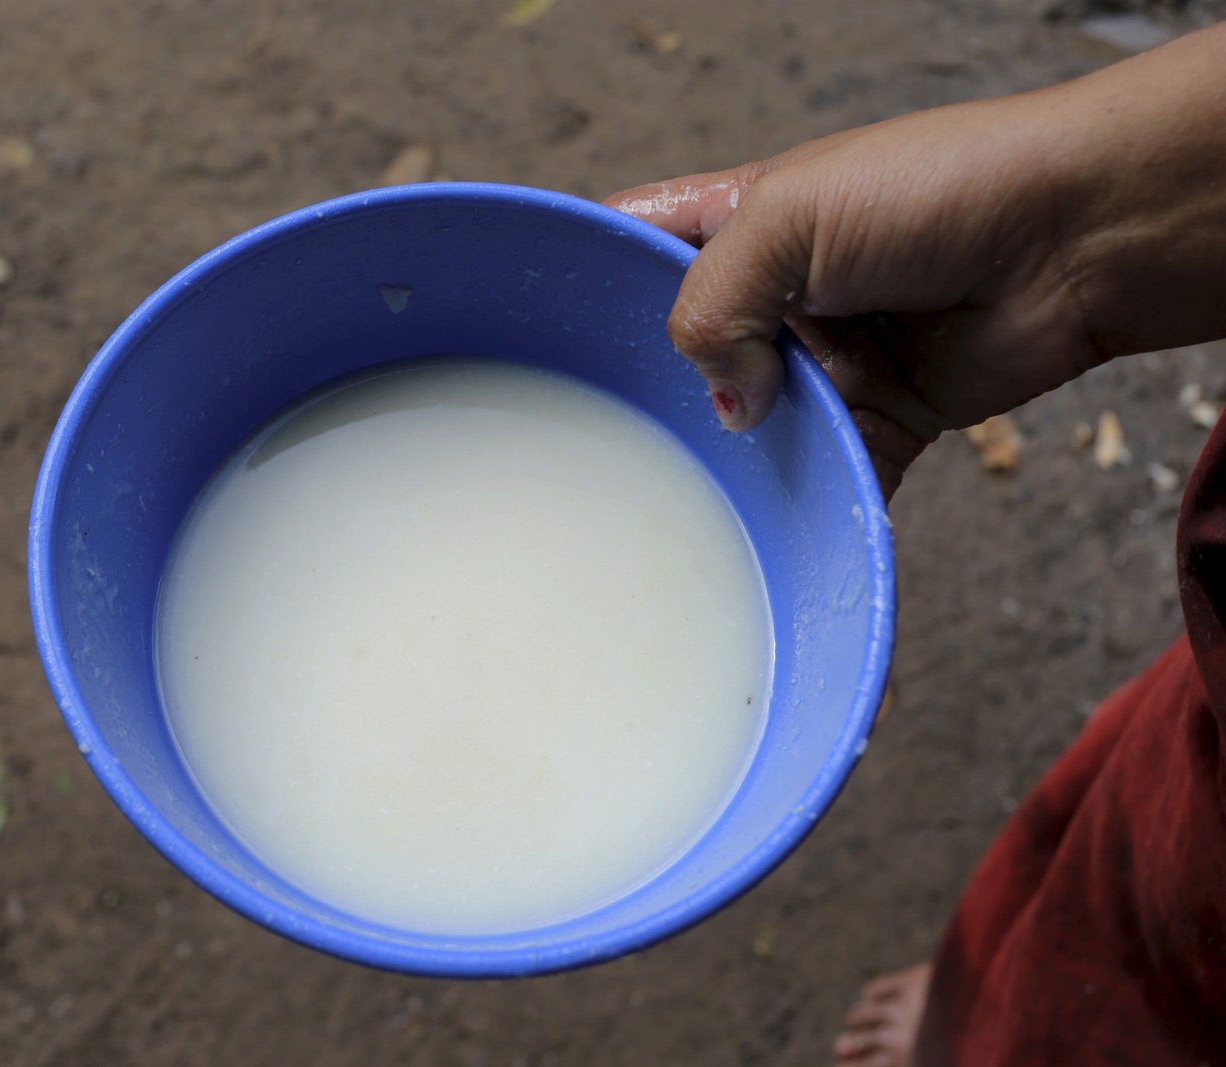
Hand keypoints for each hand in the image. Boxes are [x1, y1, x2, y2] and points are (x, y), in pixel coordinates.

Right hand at [607, 26, 1225, 496]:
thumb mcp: (789, 217)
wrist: (1074, 241)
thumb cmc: (940, 190)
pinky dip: (813, 506)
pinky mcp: (877, 417)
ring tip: (684, 493)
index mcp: (735, 222)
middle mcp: (772, 295)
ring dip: (732, 459)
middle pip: (682, 353)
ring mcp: (822, 360)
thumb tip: (720, 404)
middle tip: (602, 440)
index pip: (634, 248)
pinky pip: (829, 474)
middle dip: (652, 394)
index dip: (587, 284)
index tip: (536, 340)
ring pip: (748, 426)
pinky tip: (768, 535)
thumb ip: (714, 301)